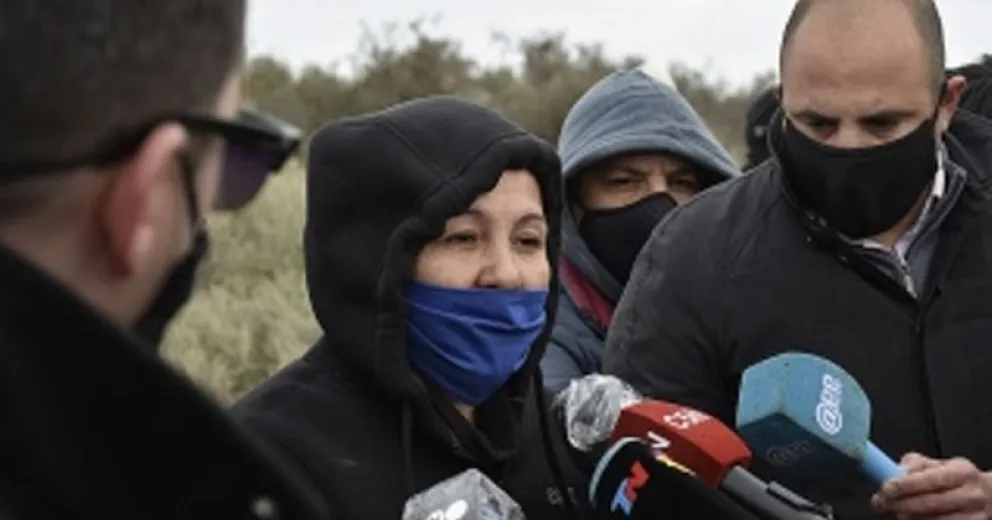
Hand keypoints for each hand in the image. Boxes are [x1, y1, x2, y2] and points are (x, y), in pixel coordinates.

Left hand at [871, 452, 991, 518]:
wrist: (985, 496)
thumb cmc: (953, 478)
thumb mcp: (936, 464)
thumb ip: (914, 465)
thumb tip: (895, 472)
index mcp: (962, 472)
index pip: (929, 479)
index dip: (904, 485)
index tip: (885, 489)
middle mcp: (971, 494)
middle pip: (930, 503)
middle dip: (899, 504)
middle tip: (880, 503)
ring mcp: (974, 516)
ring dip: (908, 517)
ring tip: (897, 511)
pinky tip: (912, 518)